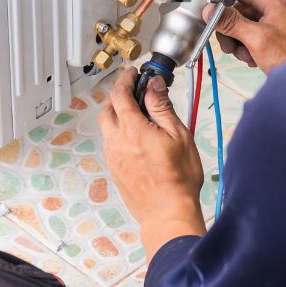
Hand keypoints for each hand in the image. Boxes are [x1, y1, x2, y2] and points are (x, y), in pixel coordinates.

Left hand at [99, 68, 206, 258]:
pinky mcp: (114, 169)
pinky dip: (119, 132)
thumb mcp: (178, 135)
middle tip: (134, 91)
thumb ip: (162, 107)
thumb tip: (153, 85)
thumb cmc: (178, 178)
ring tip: (137, 114)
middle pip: (107, 108)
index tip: (133, 73)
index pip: (120, 94)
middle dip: (118, 95)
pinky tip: (136, 137)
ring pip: (107, 127)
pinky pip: (111, 143)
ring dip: (117, 115)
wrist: (167, 212)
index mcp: (132, 129)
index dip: (126, 79)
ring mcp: (113, 157)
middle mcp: (117, 141)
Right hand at [204, 0, 285, 73]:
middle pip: (239, 10)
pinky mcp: (275, 37)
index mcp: (273, 2)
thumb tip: (212, 10)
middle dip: (230, 29)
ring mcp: (275, 23)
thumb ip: (231, 22)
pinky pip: (253, 36)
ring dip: (239, 41)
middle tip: (228, 44)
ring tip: (245, 55)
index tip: (210, 8)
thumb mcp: (255, 38)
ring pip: (244, 25)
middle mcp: (275, 9)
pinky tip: (253, 58)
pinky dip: (248, 47)